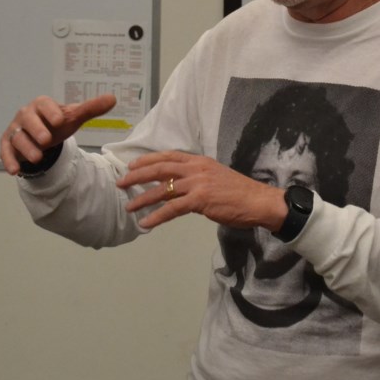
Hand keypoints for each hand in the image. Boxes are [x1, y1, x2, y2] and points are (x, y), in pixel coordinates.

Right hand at [0, 93, 116, 175]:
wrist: (40, 135)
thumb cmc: (56, 123)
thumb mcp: (74, 117)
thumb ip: (91, 108)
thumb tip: (112, 98)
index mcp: (42, 105)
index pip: (44, 104)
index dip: (51, 111)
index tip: (59, 120)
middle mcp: (26, 115)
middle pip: (28, 119)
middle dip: (36, 129)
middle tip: (47, 139)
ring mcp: (16, 130)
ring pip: (18, 137)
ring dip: (26, 148)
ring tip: (37, 158)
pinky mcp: (8, 144)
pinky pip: (6, 151)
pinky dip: (9, 161)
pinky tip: (14, 171)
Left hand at [117, 151, 285, 230]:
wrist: (258, 201)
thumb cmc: (239, 192)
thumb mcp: (215, 177)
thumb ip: (197, 178)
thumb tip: (180, 186)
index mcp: (199, 161)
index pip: (168, 156)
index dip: (148, 160)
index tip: (132, 165)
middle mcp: (196, 168)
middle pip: (160, 168)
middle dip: (137, 175)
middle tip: (121, 182)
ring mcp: (197, 183)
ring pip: (162, 189)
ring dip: (142, 198)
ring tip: (129, 206)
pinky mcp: (200, 200)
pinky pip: (172, 208)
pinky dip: (156, 216)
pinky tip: (146, 223)